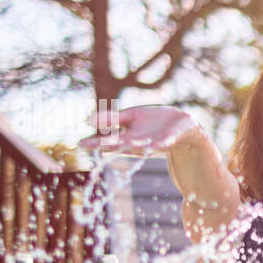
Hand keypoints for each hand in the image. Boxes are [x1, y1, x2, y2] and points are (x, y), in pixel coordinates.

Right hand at [79, 105, 201, 155]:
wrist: (181, 124)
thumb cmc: (154, 121)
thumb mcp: (131, 117)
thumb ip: (111, 119)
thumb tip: (86, 120)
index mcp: (128, 137)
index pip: (109, 140)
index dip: (95, 142)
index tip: (81, 143)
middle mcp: (138, 142)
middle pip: (121, 144)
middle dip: (107, 145)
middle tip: (92, 145)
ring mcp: (154, 142)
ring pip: (140, 145)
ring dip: (131, 145)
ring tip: (118, 144)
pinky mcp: (170, 139)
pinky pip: (165, 142)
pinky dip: (161, 143)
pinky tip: (156, 144)